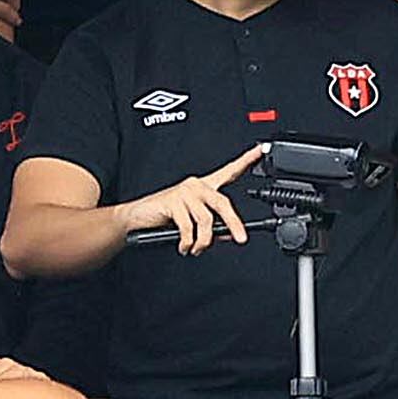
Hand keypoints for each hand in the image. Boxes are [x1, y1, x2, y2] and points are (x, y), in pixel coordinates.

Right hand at [123, 146, 265, 252]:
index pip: (230, 171)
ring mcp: (185, 192)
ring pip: (206, 220)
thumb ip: (212, 226)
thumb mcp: (193, 222)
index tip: (260, 150)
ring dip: (203, 241)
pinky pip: (189, 227)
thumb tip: (229, 234)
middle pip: (223, 203)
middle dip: (233, 224)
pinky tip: (184, 246)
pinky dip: (188, 242)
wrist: (137, 217)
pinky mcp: (173, 201)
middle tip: (240, 238)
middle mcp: (197, 185)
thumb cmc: (164, 217)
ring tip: (196, 248)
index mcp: (204, 187)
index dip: (246, 160)